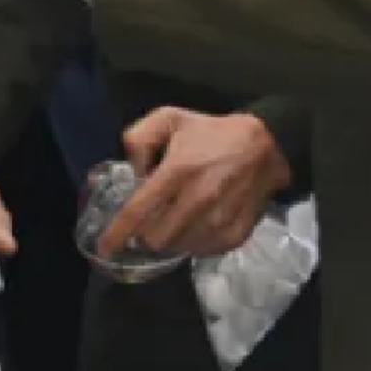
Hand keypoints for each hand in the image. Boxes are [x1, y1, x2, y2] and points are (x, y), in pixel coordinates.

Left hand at [101, 110, 294, 259]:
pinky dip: (194, 242)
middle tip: (152, 219)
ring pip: (178, 248)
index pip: (138, 211)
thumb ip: (138, 140)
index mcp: (178, 171)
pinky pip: (202, 252)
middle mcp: (198, 199)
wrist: (266, 144)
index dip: (116, 234)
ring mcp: (219, 220)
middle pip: (156, 239)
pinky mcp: (236, 234)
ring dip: (171, 238)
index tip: (104, 249)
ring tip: (177, 218)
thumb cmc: (211, 132)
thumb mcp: (169, 118)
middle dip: (146, 233)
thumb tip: (134, 174)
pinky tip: (197, 223)